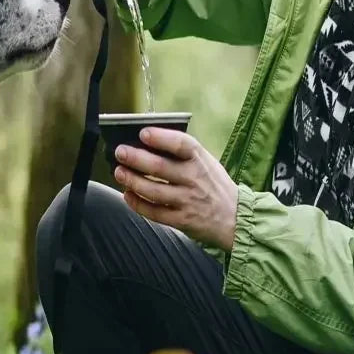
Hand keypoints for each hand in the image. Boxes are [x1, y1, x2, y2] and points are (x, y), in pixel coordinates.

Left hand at [113, 127, 238, 251]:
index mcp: (200, 160)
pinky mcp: (182, 220)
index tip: (143, 133)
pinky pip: (154, 212)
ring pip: (153, 191)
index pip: (181, 144)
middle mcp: (194, 178)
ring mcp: (187, 200)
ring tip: (119, 172)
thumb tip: (149, 142)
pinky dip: (137, 203)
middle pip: (160, 167)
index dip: (161, 138)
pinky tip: (128, 195)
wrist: (234, 217)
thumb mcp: (206, 162)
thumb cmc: (214, 184)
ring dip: (132, 180)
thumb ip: (183, 154)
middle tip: (121, 152)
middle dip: (136, 158)